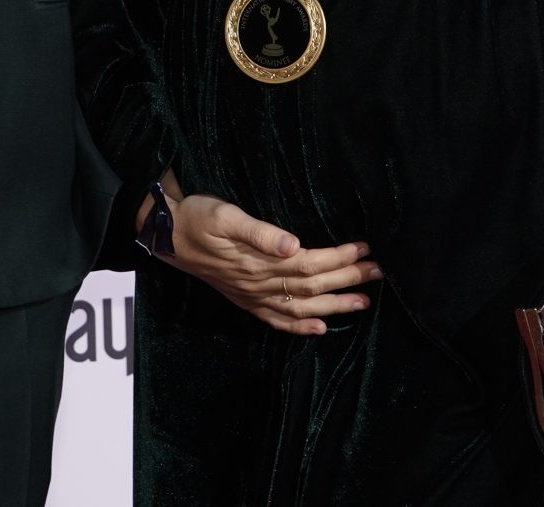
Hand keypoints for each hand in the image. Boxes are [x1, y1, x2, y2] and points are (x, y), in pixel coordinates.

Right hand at [146, 179, 380, 335]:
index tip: (364, 249)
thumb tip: (293, 243)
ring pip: (300, 307)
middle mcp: (258, 283)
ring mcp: (251, 296)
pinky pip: (276, 320)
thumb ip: (259, 231)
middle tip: (377, 272)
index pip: (308, 263)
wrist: (166, 235)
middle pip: (311, 286)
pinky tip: (320, 329)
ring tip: (363, 301)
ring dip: (334, 306)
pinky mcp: (244, 300)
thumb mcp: (224, 214)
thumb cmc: (197, 218)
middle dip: (347, 279)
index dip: (338, 258)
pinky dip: (299, 328)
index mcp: (258, 261)